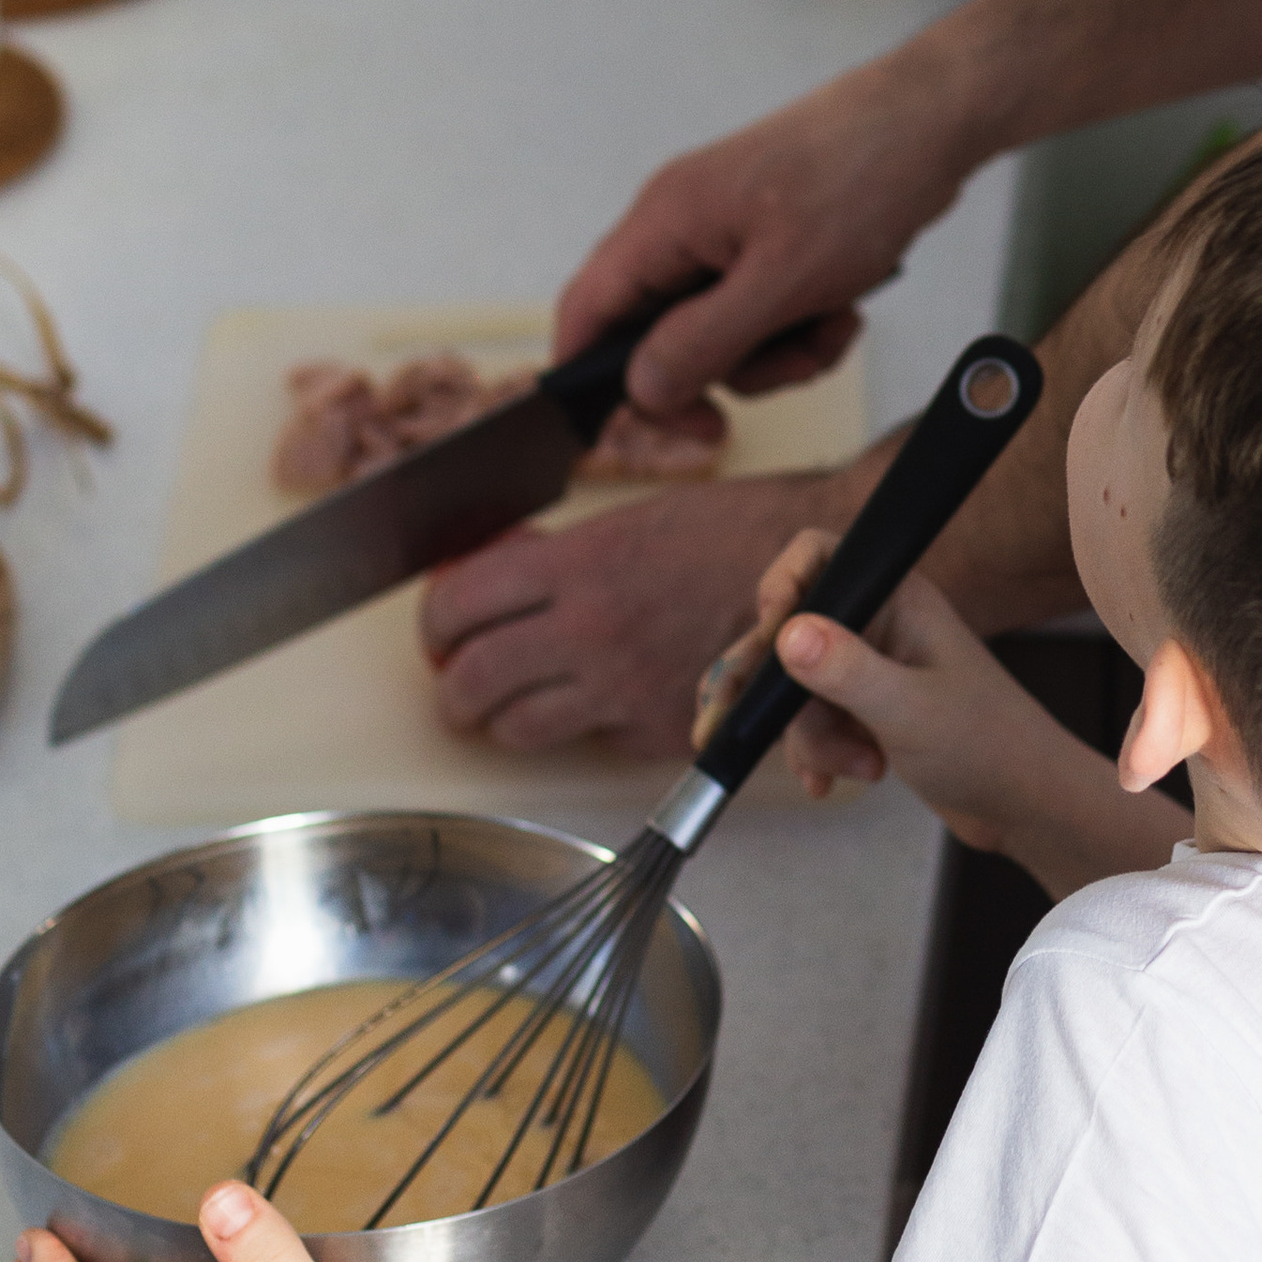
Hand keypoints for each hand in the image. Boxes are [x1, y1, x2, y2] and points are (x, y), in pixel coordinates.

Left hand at [419, 463, 874, 759]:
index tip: (443, 625)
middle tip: (460, 675)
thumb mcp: (635, 519)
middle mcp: (590, 630)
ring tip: (506, 703)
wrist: (824, 573)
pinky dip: (579, 729)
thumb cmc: (738, 531)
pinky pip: (588, 741)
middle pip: (470, 679)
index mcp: (580, 564)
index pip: (460, 602)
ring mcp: (622, 688)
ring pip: (517, 727)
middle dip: (454, 683)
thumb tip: (505, 576)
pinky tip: (591, 704)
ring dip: (500, 718)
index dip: (437, 620)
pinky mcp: (657, 730)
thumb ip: (567, 557)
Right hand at [553, 57, 980, 422]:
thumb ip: (704, 340)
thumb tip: (641, 390)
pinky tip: (845, 310)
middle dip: (725, 369)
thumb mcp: (784, 279)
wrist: (931, 119)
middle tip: (781, 372)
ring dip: (779, 351)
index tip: (641, 427)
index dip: (592, 377)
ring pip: (721, 333)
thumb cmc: (860, 177)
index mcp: (664, 220)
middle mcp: (682, 225)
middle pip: (659, 335)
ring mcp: (725, 233)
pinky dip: (803, 327)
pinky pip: (762, 313)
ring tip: (831, 326)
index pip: (587, 310)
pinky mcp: (767, 242)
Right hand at [701, 532, 1180, 899]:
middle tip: (731, 726)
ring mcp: (871, 668)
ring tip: (858, 768)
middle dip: (774, 690)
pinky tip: (831, 785)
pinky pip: (814, 722)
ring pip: (797, 689)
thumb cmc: (986, 745)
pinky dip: (817, 754)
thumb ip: (846, 671)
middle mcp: (879, 623)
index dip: (781, 589)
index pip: (816, 557)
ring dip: (811, 736)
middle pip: (789, 632)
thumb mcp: (909, 710)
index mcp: (896, 598)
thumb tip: (785, 633)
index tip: (769, 641)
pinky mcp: (868, 711)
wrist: (1025, 806)